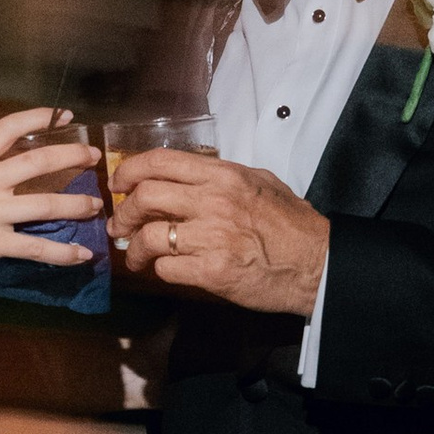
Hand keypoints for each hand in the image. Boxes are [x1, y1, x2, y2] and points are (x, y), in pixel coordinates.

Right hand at [0, 108, 98, 310]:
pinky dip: (63, 252)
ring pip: (44, 204)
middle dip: (72, 156)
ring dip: (76, 205)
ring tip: (95, 207)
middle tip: (94, 158)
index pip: (8, 128)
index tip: (65, 115)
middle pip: (37, 161)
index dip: (40, 118)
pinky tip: (82, 255)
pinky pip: (35, 246)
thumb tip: (0, 157)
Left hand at [113, 150, 326, 315]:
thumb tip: (188, 177)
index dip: (128, 171)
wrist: (316, 263)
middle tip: (120, 225)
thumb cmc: (291, 224)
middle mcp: (213, 201)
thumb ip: (222, 177)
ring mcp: (212, 237)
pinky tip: (166, 271)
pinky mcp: (212, 271)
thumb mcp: (260, 182)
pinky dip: (159, 271)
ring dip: (134, 249)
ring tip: (135, 257)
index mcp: (223, 175)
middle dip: (123, 213)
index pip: (159, 161)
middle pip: (144, 197)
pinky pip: (166, 268)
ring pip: (149, 236)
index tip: (118, 185)